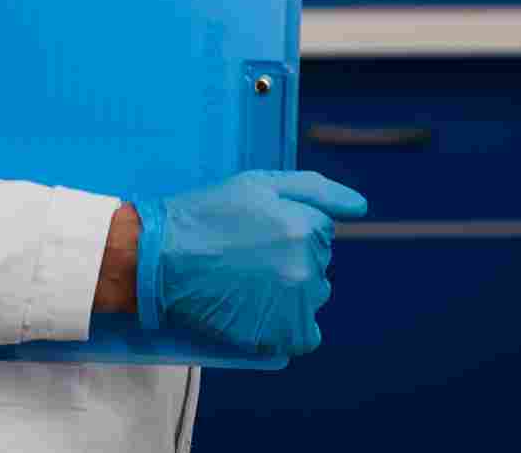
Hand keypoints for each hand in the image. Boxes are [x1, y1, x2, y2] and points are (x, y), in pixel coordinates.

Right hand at [133, 170, 368, 354]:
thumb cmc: (207, 215)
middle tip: (252, 259)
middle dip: (295, 259)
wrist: (159, 258)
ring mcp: (290, 304)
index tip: (262, 233)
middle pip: (320, 264)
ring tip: (251, 284)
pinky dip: (292, 328)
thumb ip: (318, 190)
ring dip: (293, 292)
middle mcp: (305, 267)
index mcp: (305, 227)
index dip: (293, 229)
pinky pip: (305, 336)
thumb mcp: (261, 185)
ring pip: (314, 297)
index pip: (323, 231)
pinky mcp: (275, 335)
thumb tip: (361, 208)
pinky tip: (266, 314)